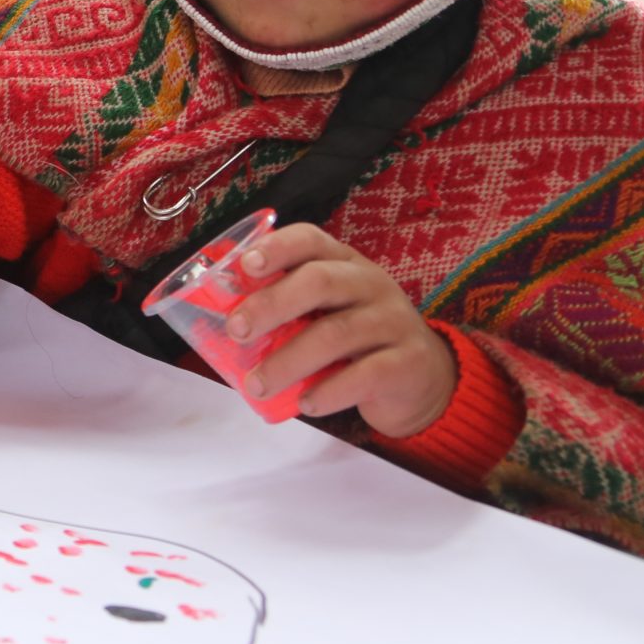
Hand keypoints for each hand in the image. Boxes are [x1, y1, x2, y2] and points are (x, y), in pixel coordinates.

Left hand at [224, 223, 455, 437]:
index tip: (245, 266)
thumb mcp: (325, 312)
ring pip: (337, 334)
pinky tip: (305, 403)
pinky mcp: (408, 362)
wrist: (422, 377)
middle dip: (271, 304)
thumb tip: (221, 320)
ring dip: (289, 361)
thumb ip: (287, 309)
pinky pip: (365, 375)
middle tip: (236, 331)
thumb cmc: (356, 339)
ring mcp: (393, 321)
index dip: (277, 248)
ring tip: (257, 384)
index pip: (310, 240)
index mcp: (343, 263)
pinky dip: (329, 391)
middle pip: (320, 282)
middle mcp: (371, 283)